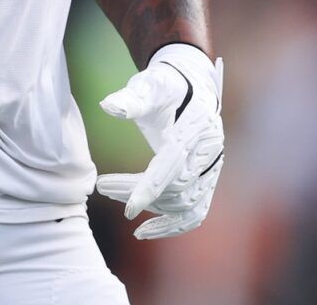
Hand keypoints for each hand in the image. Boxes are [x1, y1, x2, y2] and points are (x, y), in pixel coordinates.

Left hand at [96, 43, 224, 238]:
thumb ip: (132, 98)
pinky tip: (145, 232)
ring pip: (185, 202)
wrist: (191, 86)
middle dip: (138, 192)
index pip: (175, 160)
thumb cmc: (166, 85)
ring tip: (114, 193)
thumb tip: (108, 106)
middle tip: (103, 186)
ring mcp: (213, 166)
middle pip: (177, 185)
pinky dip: (173, 226)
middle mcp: (211, 148)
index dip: (152, 186)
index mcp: (198, 122)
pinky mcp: (208, 179)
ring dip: (150, 208)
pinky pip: (196, 211)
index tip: (128, 209)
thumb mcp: (149, 84)